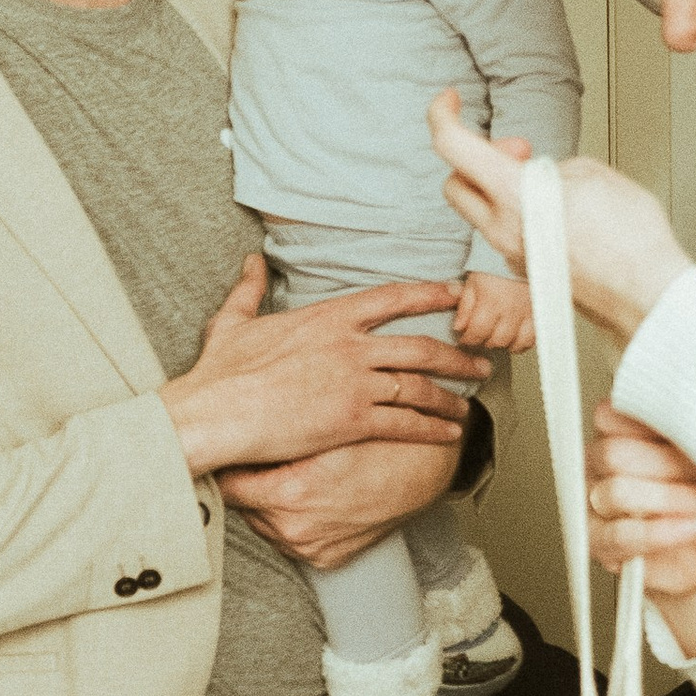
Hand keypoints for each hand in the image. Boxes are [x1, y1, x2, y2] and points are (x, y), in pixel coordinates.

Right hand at [163, 257, 486, 475]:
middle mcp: (351, 346)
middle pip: (419, 346)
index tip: (455, 293)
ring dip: (450, 395)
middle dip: (456, 354)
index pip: (391, 298)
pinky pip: (406, 424)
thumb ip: (249, 289)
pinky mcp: (354, 421)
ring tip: (469, 403)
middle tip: (480, 359)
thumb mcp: (234, 320)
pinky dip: (433, 429)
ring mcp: (356, 384)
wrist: (215, 412)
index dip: (429, 295)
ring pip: (420, 386)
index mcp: (328, 317)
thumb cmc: (221, 372)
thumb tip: (251, 262)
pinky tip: (450, 434)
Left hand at [221, 438, 463, 571]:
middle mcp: (296, 530)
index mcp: (291, 494)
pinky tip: (308, 494)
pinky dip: (292, 518)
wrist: (430, 467)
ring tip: (286, 471)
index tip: (224, 447)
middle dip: (248, 477)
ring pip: (263, 521)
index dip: (226, 460)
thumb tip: (234, 430)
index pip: (228, 483)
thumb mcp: (327, 427)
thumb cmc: (383, 439)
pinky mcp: (326, 560)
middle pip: (243, 504)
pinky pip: (290, 538)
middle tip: (257, 452)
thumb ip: (277, 431)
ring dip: (267, 499)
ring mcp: (311, 549)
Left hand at [429, 92, 690, 342]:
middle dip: (476, 159)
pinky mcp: (528, 272)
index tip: (450, 100)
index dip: (443, 114)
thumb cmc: (630, 242)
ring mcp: (513, 256)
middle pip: (456, 184)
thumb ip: (558, 168)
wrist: (646, 297)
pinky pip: (508, 234)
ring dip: (500, 187)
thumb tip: (549, 179)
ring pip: (482, 212)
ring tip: (545, 180)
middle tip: (516, 149)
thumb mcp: (595, 175)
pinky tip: (556, 211)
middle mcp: (503, 230)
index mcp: (514, 197)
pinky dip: (519, 214)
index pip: (453, 147)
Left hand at [452, 270, 538, 353]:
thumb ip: (465, 307)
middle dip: (486, 342)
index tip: (466, 338)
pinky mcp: (540, 312)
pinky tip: (516, 336)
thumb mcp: (473, 282)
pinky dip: (524, 341)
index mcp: (492, 301)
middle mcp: (511, 310)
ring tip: (499, 336)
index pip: (478, 333)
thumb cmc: (494, 265)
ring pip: (517, 343)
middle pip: (498, 341)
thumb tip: (459, 328)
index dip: (469, 339)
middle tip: (482, 336)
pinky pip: (535, 337)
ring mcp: (528, 312)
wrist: (519, 250)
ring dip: (506, 344)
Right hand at [586, 400, 695, 653]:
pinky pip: (621, 535)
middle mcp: (595, 465)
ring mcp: (590, 503)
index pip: (609, 416)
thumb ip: (692, 435)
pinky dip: (661, 531)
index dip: (650, 425)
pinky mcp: (596, 542)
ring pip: (617, 492)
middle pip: (613, 453)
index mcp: (614, 434)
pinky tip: (689, 527)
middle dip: (668, 464)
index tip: (690, 434)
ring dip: (671, 498)